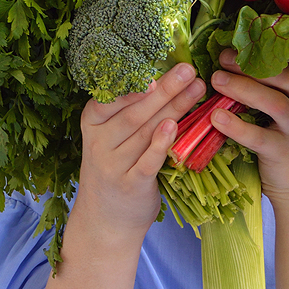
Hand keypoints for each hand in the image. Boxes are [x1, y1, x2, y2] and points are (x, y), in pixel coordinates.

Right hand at [74, 63, 204, 237]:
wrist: (105, 221)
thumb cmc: (115, 169)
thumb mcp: (110, 139)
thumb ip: (128, 113)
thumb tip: (163, 77)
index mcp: (92, 124)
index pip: (110, 98)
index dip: (133, 84)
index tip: (154, 67)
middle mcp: (99, 144)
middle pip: (135, 112)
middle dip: (164, 89)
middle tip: (188, 70)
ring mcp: (113, 166)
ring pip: (146, 131)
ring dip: (174, 108)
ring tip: (196, 89)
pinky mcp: (131, 185)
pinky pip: (148, 161)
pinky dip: (161, 143)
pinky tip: (174, 125)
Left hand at [207, 49, 288, 207]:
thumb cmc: (281, 142)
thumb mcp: (277, 115)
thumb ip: (261, 93)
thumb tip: (225, 67)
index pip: (288, 66)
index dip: (262, 55)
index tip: (232, 49)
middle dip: (255, 67)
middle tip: (223, 60)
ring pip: (276, 104)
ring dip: (244, 90)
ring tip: (216, 81)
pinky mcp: (282, 153)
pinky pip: (260, 137)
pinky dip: (237, 126)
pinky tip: (216, 118)